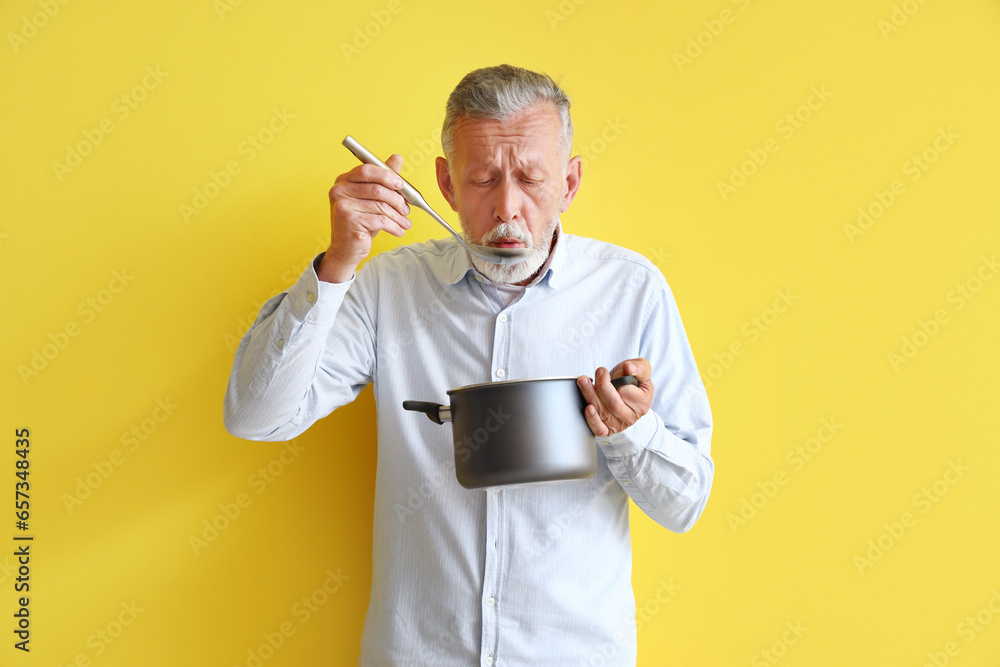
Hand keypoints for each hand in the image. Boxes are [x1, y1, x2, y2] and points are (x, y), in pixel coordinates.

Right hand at [318, 154, 411, 282]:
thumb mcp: (370, 199)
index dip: (387, 175)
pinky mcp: (350, 221)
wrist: (345, 249)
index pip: (367, 170)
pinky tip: (398, 230)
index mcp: (343, 181)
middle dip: (397, 200)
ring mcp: (343, 206)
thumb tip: (397, 158)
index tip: (400, 184)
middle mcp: (339, 191)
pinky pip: (380, 220)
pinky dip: (394, 226)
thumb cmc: (359, 222)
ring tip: (404, 222)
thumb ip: (382, 179)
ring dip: (398, 216)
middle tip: (406, 209)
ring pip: (381, 206)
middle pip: (377, 189)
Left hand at [576, 359, 653, 436]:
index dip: (618, 382)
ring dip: (590, 396)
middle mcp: (631, 417)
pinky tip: (588, 408)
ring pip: (603, 413)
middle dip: (601, 386)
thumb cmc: (632, 381)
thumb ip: (638, 367)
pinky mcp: (607, 429)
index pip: (627, 394)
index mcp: (642, 404)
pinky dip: (592, 420)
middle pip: (613, 405)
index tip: (609, 371)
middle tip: (598, 372)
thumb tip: (628, 369)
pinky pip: (599, 429)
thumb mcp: (642, 369)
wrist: (624, 392)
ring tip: (583, 381)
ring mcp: (618, 425)